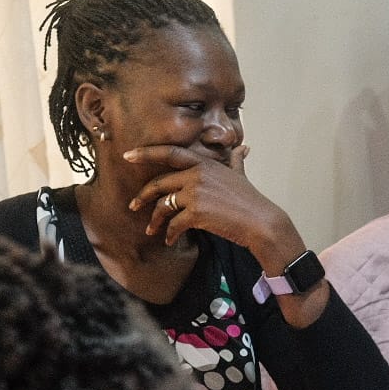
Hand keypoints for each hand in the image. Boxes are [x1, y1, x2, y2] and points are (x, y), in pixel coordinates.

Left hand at [126, 144, 300, 264]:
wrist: (261, 222)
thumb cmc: (252, 200)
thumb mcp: (241, 175)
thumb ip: (237, 160)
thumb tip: (245, 149)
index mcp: (205, 163)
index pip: (170, 153)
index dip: (146, 153)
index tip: (128, 155)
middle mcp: (197, 175)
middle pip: (160, 183)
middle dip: (143, 196)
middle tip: (133, 206)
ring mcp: (195, 193)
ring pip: (164, 205)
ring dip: (155, 219)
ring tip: (151, 229)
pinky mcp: (196, 212)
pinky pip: (174, 223)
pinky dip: (170, 234)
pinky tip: (170, 240)